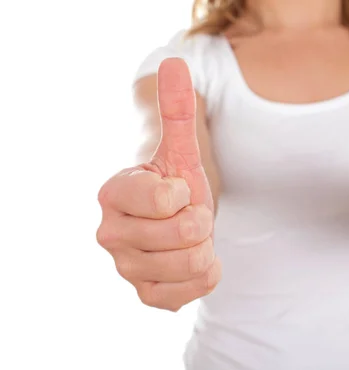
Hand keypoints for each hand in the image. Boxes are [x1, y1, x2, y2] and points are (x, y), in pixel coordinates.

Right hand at [96, 58, 220, 311]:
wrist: (176, 219)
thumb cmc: (176, 181)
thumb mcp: (181, 147)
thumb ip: (177, 110)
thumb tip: (175, 62)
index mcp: (112, 193)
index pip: (167, 198)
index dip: (187, 192)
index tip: (177, 190)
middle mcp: (110, 233)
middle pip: (186, 233)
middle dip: (201, 220)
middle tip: (187, 215)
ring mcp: (126, 267)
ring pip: (193, 263)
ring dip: (205, 247)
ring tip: (189, 237)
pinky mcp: (145, 294)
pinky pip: (188, 294)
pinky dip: (205, 276)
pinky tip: (194, 260)